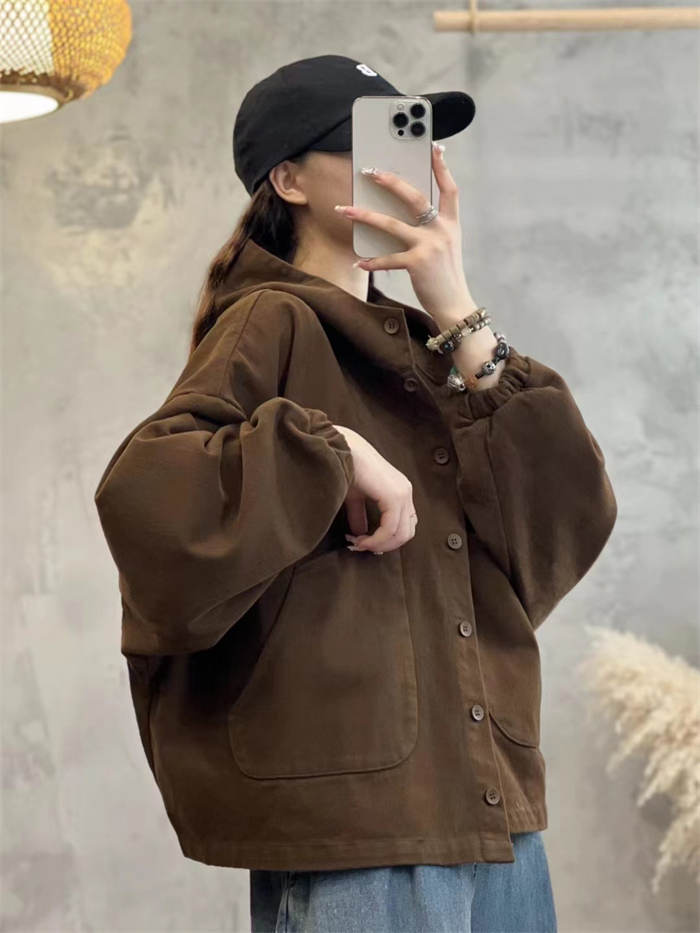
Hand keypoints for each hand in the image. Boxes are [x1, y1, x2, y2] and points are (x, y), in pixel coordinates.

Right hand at [332, 425, 417, 554]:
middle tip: (362, 547)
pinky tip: (359, 539)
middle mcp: (405, 491)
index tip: (364, 543)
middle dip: (384, 545)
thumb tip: (358, 534)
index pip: (404, 524)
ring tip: (359, 544)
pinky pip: (390, 529)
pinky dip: (376, 539)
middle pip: (406, 532)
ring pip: (401, 534)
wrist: (340, 448)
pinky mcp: (394, 496)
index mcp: (399, 489)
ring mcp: (402, 493)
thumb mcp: (355, 496)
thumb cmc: (345, 467)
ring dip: (379, 544)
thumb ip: (359, 514)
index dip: (386, 538)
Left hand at [334, 142, 476, 319]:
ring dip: (364, 216)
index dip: (442, 167)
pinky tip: (359, 262)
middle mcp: (442, 230)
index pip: (449, 188)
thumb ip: (431, 230)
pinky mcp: (417, 263)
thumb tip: (400, 216)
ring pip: (391, 224)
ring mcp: (430, 246)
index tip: (434, 147)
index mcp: (451, 224)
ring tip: (344, 210)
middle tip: (370, 171)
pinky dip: (371, 261)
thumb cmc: (445, 277)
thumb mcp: (445, 248)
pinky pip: (388, 258)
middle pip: (415, 197)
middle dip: (391, 181)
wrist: (455, 306)